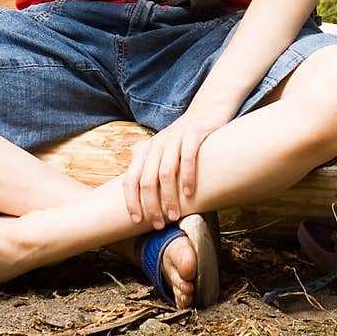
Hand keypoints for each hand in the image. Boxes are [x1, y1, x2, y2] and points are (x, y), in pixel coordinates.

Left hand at [122, 110, 221, 228]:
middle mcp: (157, 143)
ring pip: (166, 172)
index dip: (131, 202)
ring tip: (174, 215)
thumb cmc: (183, 141)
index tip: (137, 221)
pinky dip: (187, 178)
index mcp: (145, 150)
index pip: (130, 179)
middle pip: (147, 180)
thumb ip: (149, 169)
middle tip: (159, 224)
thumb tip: (138, 200)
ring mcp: (175, 137)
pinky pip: (187, 158)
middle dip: (151, 206)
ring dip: (169, 198)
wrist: (206, 112)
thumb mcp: (162, 152)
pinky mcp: (194, 133)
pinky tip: (189, 193)